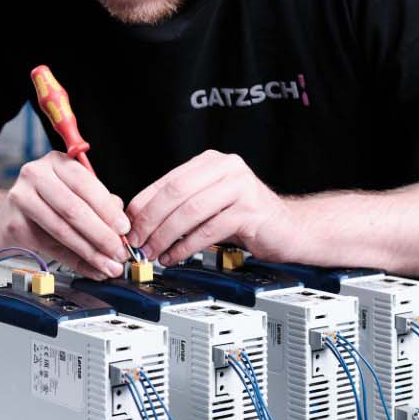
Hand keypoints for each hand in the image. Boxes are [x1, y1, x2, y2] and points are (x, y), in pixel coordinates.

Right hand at [0, 151, 131, 277]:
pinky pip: (51, 247)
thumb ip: (98, 205)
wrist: (7, 216)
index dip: (107, 209)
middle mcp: (35, 174)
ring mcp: (21, 198)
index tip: (124, 229)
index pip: (86, 184)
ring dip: (90, 251)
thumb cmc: (46, 203)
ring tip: (108, 264)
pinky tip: (90, 268)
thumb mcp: (74, 195)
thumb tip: (120, 224)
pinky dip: (75, 261)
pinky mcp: (14, 225)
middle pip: (73, 208)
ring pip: (62, 229)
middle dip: (101, 234)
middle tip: (119, 251)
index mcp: (56, 162)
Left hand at [127, 150, 287, 265]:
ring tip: (153, 253)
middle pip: (175, 193)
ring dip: (165, 236)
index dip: (143, 205)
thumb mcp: (210, 204)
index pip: (166, 181)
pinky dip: (186, 246)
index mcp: (210, 162)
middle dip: (150, 221)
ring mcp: (240, 187)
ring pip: (190, 211)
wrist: (290, 228)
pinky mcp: (249, 210)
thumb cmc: (246, 217)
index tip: (128, 227)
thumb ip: (181, 206)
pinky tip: (175, 256)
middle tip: (137, 243)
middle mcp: (226, 168)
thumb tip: (140, 222)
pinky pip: (208, 230)